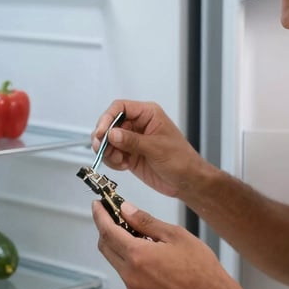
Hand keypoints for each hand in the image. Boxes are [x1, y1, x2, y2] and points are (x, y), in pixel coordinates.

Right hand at [91, 100, 205, 198]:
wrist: (187, 181)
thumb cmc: (182, 160)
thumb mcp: (156, 148)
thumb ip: (132, 141)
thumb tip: (112, 134)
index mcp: (148, 114)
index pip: (120, 108)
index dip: (108, 118)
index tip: (102, 132)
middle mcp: (138, 125)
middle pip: (110, 124)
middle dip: (104, 137)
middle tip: (102, 148)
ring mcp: (132, 140)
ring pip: (108, 140)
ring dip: (107, 151)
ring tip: (118, 160)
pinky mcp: (129, 154)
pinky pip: (111, 154)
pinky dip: (112, 160)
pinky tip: (123, 165)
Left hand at [91, 199, 239, 288]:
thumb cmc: (200, 268)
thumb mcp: (175, 235)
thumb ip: (146, 221)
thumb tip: (125, 209)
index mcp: (138, 255)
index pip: (108, 231)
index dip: (100, 215)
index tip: (98, 204)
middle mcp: (130, 274)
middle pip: (105, 246)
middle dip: (105, 228)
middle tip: (113, 214)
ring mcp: (133, 287)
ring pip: (114, 259)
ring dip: (117, 243)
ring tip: (134, 231)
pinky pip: (125, 272)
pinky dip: (127, 258)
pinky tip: (144, 250)